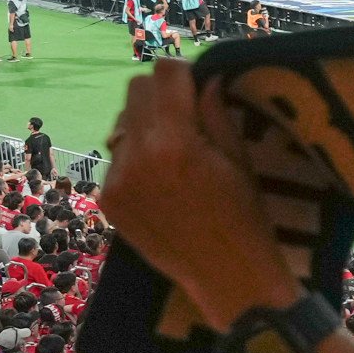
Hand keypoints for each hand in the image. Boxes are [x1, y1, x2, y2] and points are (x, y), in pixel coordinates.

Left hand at [100, 64, 302, 322]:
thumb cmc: (245, 218)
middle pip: (136, 91)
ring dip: (145, 126)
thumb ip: (215, 112)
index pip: (165, 73)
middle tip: (186, 117)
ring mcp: (116, 179)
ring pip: (122, 124)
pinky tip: (161, 183)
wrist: (227, 279)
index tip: (197, 88)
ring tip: (172, 154)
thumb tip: (205, 78)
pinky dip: (136, 160)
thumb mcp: (240, 159)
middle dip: (161, 95)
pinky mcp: (108, 200)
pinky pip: (117, 159)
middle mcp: (137, 155)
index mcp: (175, 141)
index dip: (184, 73)